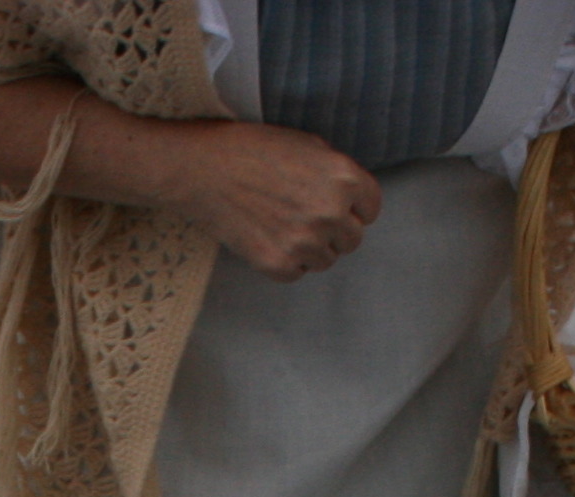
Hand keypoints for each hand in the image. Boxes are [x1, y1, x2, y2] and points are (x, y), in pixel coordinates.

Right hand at [149, 120, 379, 280]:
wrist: (203, 170)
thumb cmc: (251, 149)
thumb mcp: (307, 144)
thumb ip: (335, 173)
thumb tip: (349, 198)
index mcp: (343, 178)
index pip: (371, 209)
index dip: (354, 207)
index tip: (337, 206)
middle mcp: (330, 212)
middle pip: (353, 239)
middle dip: (335, 230)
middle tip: (305, 216)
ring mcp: (305, 242)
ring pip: (327, 260)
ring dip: (312, 248)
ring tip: (284, 226)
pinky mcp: (279, 264)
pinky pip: (298, 273)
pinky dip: (287, 261)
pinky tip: (268, 237)